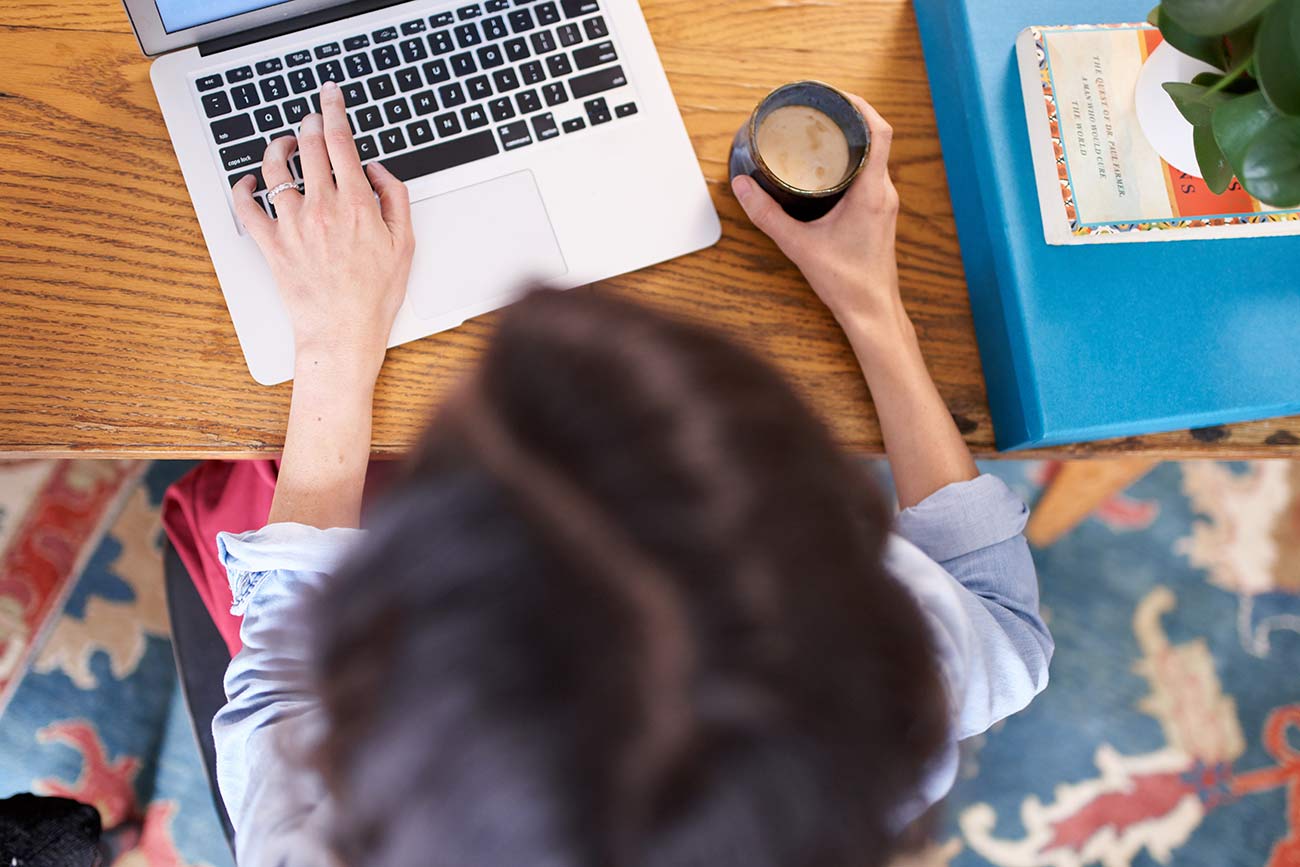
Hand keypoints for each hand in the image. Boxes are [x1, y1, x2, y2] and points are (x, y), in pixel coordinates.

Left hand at [232, 80, 413, 378]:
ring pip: (275, 168)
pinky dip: (242, 187)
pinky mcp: (271, 244)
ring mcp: (292, 224)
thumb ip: (395, 198)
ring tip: (283, 142)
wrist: (342, 333)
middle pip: (307, 145)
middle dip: (309, 121)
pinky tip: (247, 180)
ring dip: (277, 146)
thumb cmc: (375, 295)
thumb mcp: (405, 244)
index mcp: (356, 204)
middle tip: (311, 115)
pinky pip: (246, 207)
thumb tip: (377, 170)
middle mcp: (321, 207)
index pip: (340, 141)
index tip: (330, 95)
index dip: (334, 110)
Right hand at [732, 93, 901, 330]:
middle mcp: (884, 192)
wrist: (871, 311)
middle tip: (821, 107)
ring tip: (824, 130)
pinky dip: (855, 160)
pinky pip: (872, 173)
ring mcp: (885, 203)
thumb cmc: (846, 282)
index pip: (879, 131)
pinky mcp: (880, 213)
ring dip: (854, 139)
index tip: (835, 94)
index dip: (860, 105)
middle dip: (851, 116)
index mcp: (871, 192)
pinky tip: (832, 164)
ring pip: (876, 156)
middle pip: (877, 137)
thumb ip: (767, 215)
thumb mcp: (798, 245)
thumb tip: (743, 187)